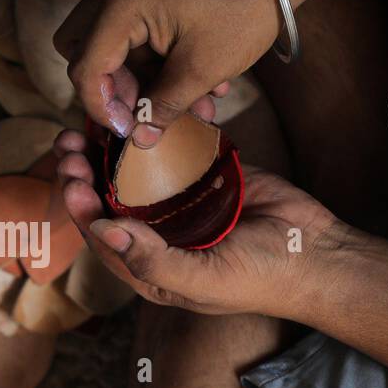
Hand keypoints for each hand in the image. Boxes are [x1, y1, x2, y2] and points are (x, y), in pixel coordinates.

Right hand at [53, 0, 283, 147]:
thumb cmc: (244, 9)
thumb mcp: (201, 69)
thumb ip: (161, 107)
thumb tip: (138, 139)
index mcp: (122, 3)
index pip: (84, 67)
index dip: (100, 107)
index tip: (128, 129)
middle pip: (79, 49)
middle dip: (110, 88)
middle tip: (144, 110)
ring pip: (106, 42)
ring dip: (138, 77)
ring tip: (185, 102)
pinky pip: (130, 28)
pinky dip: (151, 58)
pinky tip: (191, 80)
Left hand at [54, 128, 344, 317]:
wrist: (317, 253)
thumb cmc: (261, 279)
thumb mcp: (203, 281)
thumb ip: (153, 261)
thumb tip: (104, 230)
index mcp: (149, 264)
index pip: (102, 233)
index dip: (81, 207)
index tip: (72, 181)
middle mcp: (158, 230)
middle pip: (110, 196)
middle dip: (86, 171)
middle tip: (70, 145)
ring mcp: (182, 198)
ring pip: (135, 168)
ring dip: (111, 146)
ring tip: (92, 123)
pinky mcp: (207, 170)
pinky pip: (177, 145)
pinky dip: (163, 127)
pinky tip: (145, 107)